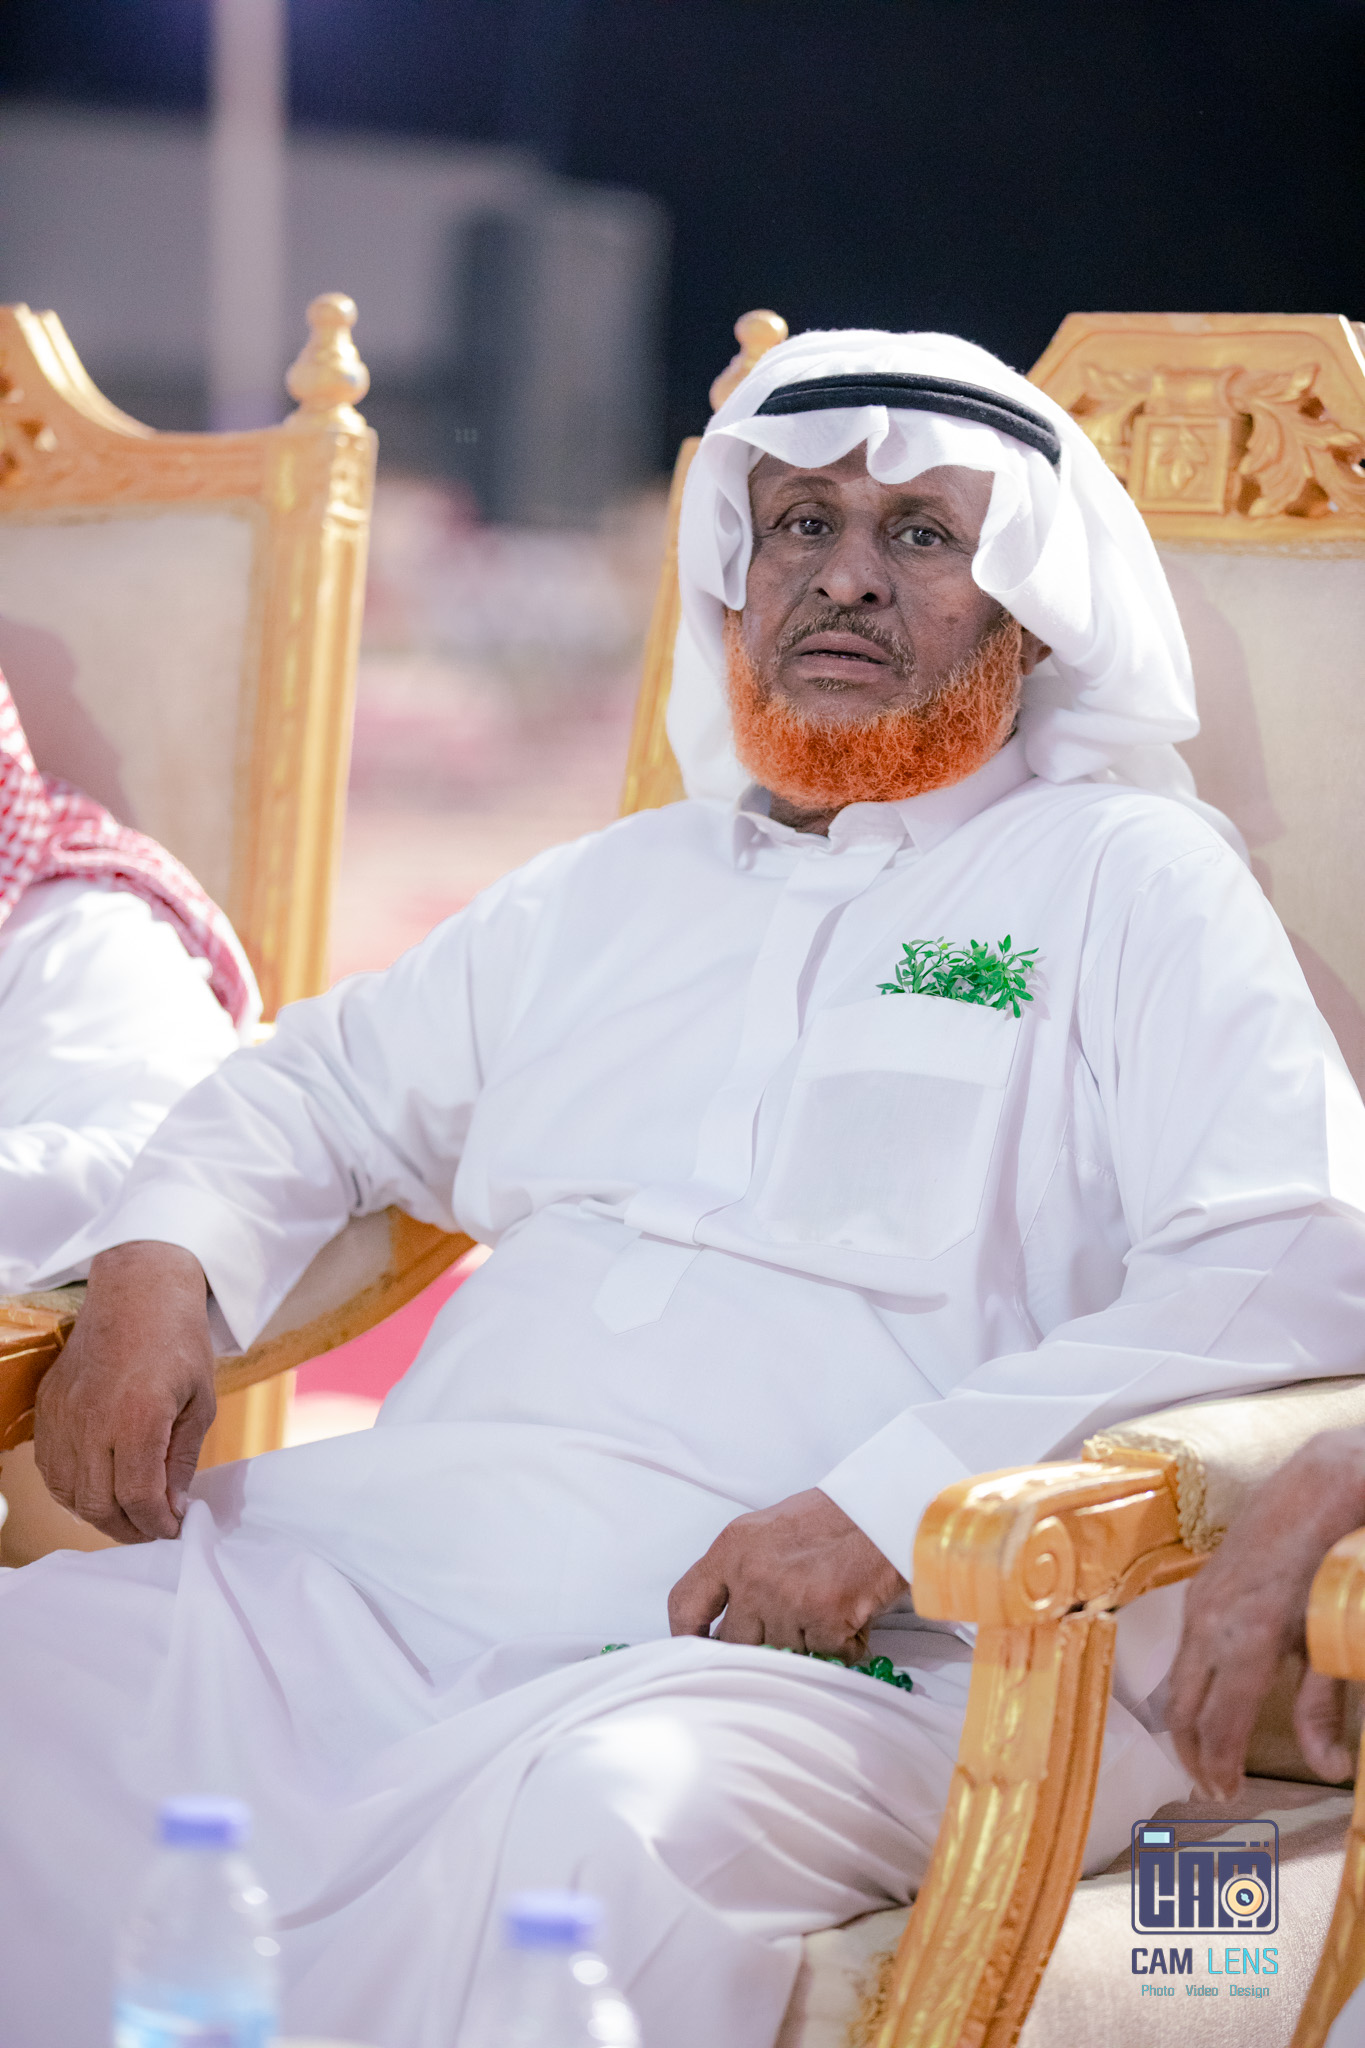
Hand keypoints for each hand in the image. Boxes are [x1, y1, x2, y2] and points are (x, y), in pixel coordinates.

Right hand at [34, 1241, 215, 1543]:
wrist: (137, 1291)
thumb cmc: (178, 1341)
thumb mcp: (199, 1402)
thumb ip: (183, 1460)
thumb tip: (174, 1507)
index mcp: (137, 1417)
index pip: (138, 1497)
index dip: (157, 1523)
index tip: (174, 1528)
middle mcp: (92, 1420)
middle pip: (99, 1503)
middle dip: (130, 1528)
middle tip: (153, 1529)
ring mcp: (64, 1414)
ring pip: (68, 1492)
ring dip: (98, 1514)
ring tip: (128, 1515)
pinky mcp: (48, 1407)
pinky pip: (50, 1468)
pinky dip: (71, 1490)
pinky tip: (97, 1490)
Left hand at [668, 1487, 907, 1660]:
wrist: (888, 1509)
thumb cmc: (836, 1517)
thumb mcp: (769, 1532)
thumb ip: (743, 1572)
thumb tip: (729, 1621)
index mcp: (732, 1548)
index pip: (686, 1603)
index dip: (686, 1635)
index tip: (696, 1650)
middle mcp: (752, 1575)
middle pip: (734, 1642)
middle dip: (761, 1644)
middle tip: (790, 1628)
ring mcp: (786, 1599)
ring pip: (784, 1653)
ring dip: (810, 1642)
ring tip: (834, 1605)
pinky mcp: (823, 1620)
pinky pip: (827, 1656)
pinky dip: (845, 1645)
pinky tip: (856, 1614)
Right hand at [1167, 1428, 1364, 1798]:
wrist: (1320, 1481)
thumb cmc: (1335, 1557)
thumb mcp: (1338, 1641)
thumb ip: (1326, 1705)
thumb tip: (1330, 1768)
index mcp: (1245, 1640)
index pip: (1218, 1725)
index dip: (1220, 1769)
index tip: (1229, 1797)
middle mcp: (1209, 1622)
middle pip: (1182, 1709)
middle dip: (1194, 1756)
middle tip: (1214, 1790)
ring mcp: (1200, 1601)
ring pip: (1177, 1679)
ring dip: (1189, 1721)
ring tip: (1210, 1753)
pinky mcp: (1202, 1587)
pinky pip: (1185, 1649)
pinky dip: (1192, 1684)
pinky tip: (1214, 1695)